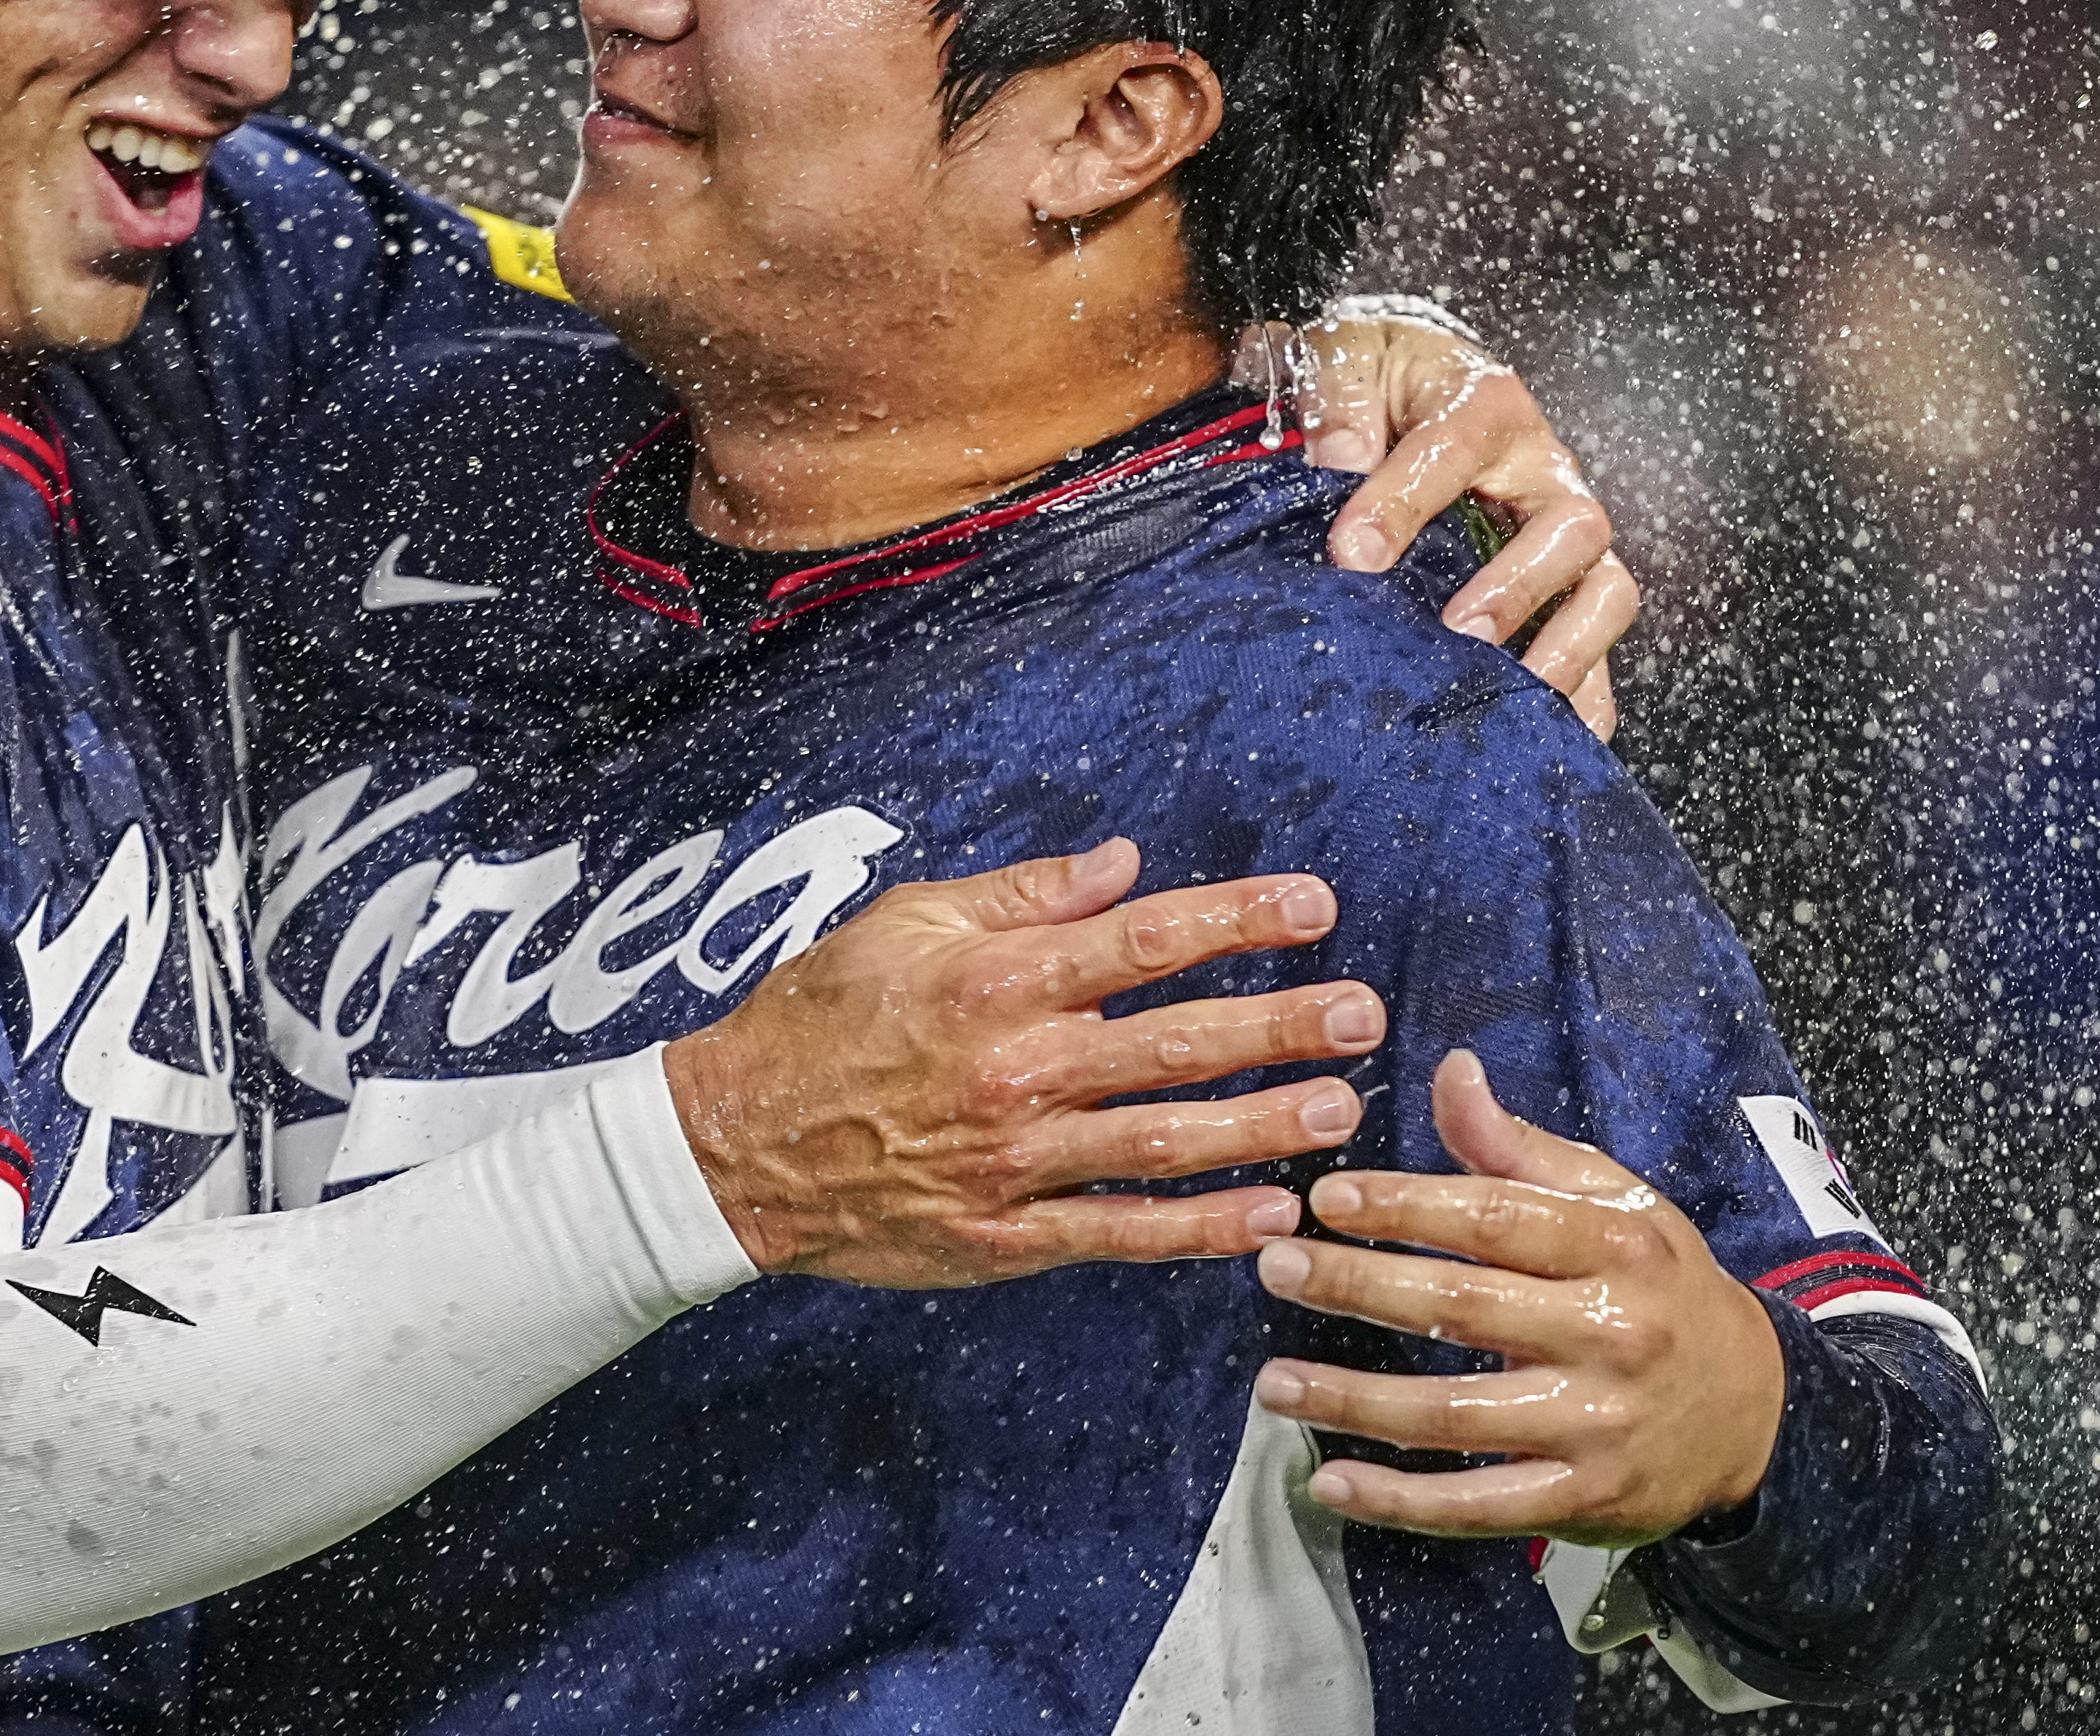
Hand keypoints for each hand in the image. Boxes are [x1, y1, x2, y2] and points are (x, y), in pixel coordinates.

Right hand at [664, 839, 1382, 1286]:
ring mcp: (1013, 1161)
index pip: (1140, 940)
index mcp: (994, 980)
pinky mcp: (1003, 1235)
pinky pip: (1117, 1232)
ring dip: (1260, 1126)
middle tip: (1365, 1014)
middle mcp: (1015, 1068)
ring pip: (1161, 1143)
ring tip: (1341, 1110)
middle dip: (1279, 1025)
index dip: (1235, 921)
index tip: (1315, 906)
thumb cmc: (817, 1017)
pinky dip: (1196, 1229)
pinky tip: (1266, 1216)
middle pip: (1173, 1043)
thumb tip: (1123, 865)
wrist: (735, 1145)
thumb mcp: (902, 922)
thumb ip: (1020, 895)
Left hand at [1249, 1049, 1784, 1546]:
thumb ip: (1520, 1148)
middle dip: (1358, 1287)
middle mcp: (1610, 1335)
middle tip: (1275, 1269)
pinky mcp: (1586, 1499)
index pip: (1495, 1218)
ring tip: (1273, 1383)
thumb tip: (1451, 1070)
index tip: (1326, 1198)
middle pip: (1463, 1309)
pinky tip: (1332, 1482)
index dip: (1405, 1206)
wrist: (1759, 1410)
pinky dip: (1402, 1502)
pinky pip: (1480, 1504)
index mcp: (1614, 1247)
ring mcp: (1597, 1426)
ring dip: (1355, 1401)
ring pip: (1456, 1414)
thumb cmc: (1661, 1286)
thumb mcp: (1618, 1202)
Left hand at [1269, 308, 1639, 737]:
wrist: (1405, 385)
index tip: (1352, 554)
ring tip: (1510, 694)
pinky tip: (1550, 740)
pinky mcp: (1565, 587)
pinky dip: (1584, 696)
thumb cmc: (1378, 379)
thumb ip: (1336, 398)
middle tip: (1458, 633)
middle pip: (1573, 527)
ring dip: (1566, 649)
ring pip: (1606, 592)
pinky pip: (1599, 648)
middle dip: (1518, 586)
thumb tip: (1339, 457)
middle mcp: (1542, 469)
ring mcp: (1563, 535)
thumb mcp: (1344, 358)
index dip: (1403, 503)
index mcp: (1487, 402)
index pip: (1454, 449)